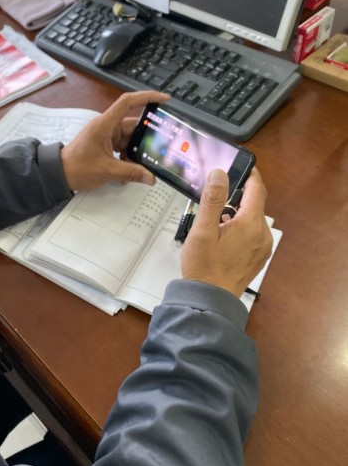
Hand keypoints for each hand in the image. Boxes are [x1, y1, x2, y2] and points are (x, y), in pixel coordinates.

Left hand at [61, 91, 169, 190]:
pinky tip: (131, 169)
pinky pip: (123, 147)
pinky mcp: (105, 145)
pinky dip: (129, 157)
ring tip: (145, 162)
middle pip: (133, 125)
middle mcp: (106, 127)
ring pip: (129, 139)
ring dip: (136, 151)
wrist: (59, 174)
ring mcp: (106, 135)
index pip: (128, 102)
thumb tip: (150, 177)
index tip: (163, 99)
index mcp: (104, 124)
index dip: (147, 97)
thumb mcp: (107, 171)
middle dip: (145, 137)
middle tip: (159, 146)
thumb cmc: (75, 167)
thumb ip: (131, 173)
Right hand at [181, 168, 272, 297]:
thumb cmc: (204, 266)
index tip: (241, 165)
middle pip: (255, 204)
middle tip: (217, 194)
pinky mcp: (258, 257)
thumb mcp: (202, 230)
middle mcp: (262, 234)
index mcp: (251, 224)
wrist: (210, 300)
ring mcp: (262, 247)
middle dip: (238, 196)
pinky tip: (223, 234)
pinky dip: (241, 227)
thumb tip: (219, 174)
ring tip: (215, 218)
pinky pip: (254, 234)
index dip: (250, 174)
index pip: (257, 189)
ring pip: (253, 219)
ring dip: (238, 213)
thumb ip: (212, 200)